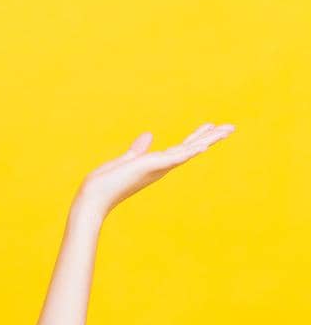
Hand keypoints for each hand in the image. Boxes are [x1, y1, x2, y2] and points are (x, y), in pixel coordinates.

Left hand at [73, 122, 235, 221]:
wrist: (94, 198)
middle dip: (210, 137)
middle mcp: (161, 166)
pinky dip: (190, 150)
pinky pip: (176, 157)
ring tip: (227, 130)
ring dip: (208, 139)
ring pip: (188, 150)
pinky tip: (205, 144)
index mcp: (156, 164)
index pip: (181, 148)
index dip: (196, 137)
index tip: (211, 126)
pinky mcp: (152, 166)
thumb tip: (148, 135)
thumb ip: (139, 149)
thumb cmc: (106, 183)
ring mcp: (158, 167)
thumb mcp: (127, 160)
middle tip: (231, 127)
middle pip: (190, 148)